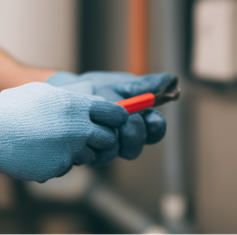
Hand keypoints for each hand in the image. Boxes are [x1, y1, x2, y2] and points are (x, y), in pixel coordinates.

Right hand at [0, 82, 128, 181]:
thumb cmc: (13, 108)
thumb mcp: (45, 92)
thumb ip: (71, 97)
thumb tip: (88, 97)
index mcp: (77, 106)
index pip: (114, 113)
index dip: (118, 117)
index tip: (118, 119)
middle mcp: (79, 129)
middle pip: (108, 139)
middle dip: (103, 139)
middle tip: (89, 136)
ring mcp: (70, 151)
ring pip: (88, 155)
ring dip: (78, 151)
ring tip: (54, 142)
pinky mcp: (58, 169)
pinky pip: (66, 167)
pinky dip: (57, 162)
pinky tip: (39, 153)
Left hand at [46, 71, 170, 164]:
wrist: (65, 94)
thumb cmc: (96, 88)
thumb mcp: (120, 83)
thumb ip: (145, 84)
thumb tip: (171, 80)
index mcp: (138, 118)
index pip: (156, 129)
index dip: (154, 128)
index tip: (147, 118)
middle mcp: (125, 137)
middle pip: (135, 145)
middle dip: (129, 134)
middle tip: (119, 122)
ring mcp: (107, 147)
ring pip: (114, 153)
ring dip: (108, 140)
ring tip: (97, 125)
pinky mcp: (89, 153)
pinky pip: (94, 156)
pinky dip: (90, 145)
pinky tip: (84, 133)